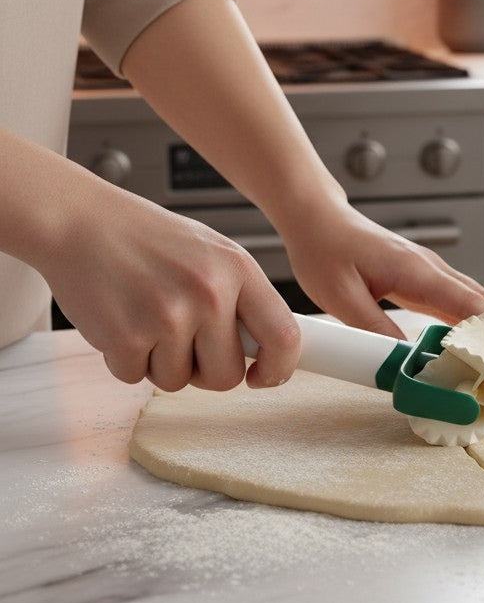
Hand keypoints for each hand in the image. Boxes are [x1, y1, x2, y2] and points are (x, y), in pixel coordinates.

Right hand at [40, 177, 299, 390]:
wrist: (82, 220)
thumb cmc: (149, 239)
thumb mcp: (213, 254)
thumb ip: (242, 298)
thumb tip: (267, 350)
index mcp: (238, 269)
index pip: (284, 336)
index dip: (279, 368)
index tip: (262, 376)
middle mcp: (209, 293)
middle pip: (228, 376)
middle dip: (206, 370)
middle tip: (184, 340)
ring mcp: (168, 316)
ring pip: (179, 381)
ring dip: (161, 362)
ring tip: (147, 317)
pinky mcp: (126, 338)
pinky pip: (137, 378)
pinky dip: (127, 359)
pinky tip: (121, 319)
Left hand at [281, 188, 483, 362]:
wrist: (318, 217)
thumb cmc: (325, 250)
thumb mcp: (341, 297)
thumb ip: (376, 329)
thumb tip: (405, 361)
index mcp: (415, 270)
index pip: (468, 304)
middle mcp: (430, 267)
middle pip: (483, 301)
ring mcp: (429, 270)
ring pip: (475, 299)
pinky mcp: (422, 275)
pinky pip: (459, 299)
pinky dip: (480, 318)